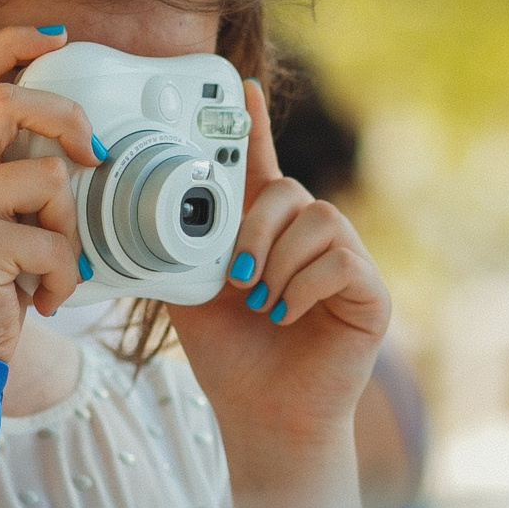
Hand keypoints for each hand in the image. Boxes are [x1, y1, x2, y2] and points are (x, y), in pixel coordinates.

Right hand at [0, 26, 103, 362]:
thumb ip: (16, 180)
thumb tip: (80, 151)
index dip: (12, 43)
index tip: (58, 37)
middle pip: (9, 100)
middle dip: (67, 116)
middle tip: (94, 153)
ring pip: (48, 175)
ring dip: (68, 224)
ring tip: (51, 262)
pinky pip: (55, 241)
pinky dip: (66, 275)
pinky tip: (48, 297)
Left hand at [171, 78, 389, 458]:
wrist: (264, 417)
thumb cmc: (232, 360)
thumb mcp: (189, 296)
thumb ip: (177, 252)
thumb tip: (138, 216)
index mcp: (267, 235)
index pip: (262, 170)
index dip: (254, 128)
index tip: (242, 89)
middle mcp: (309, 241)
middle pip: (290, 191)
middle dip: (255, 228)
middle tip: (236, 275)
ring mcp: (345, 264)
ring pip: (318, 220)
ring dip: (279, 260)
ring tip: (261, 301)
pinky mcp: (370, 292)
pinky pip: (342, 259)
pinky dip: (305, 285)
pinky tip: (286, 313)